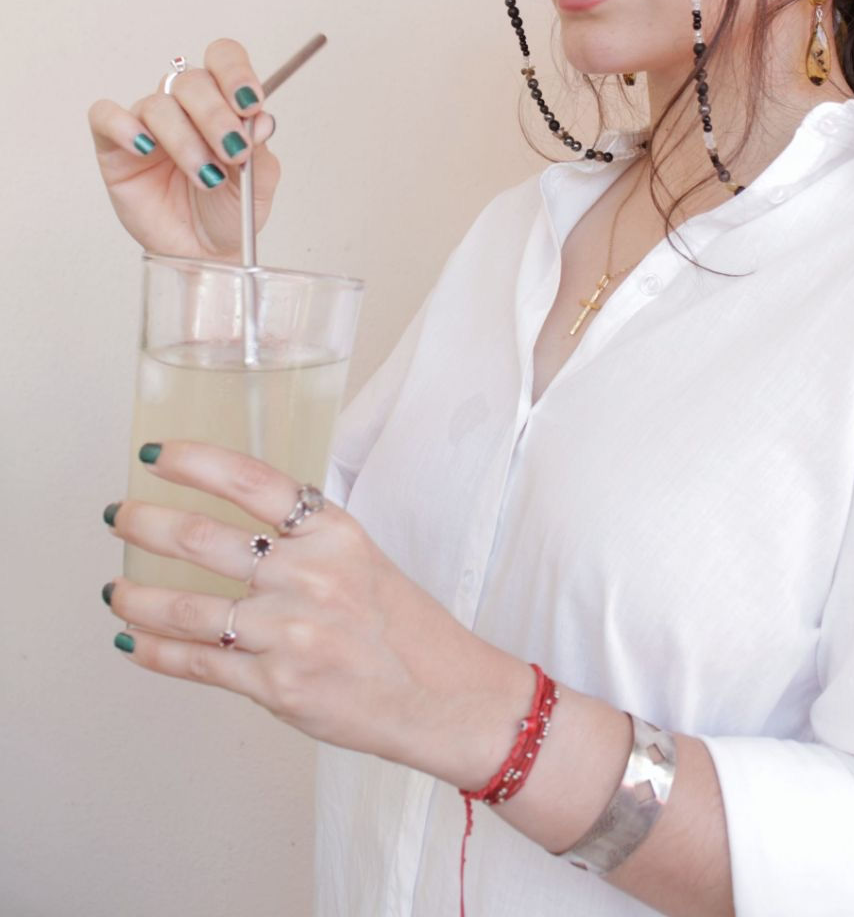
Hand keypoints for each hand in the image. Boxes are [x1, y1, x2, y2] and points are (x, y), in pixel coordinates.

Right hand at [88, 39, 280, 259]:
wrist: (202, 254)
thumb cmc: (228, 213)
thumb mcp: (257, 185)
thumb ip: (260, 151)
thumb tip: (260, 121)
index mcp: (222, 103)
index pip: (223, 59)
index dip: (235, 72)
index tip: (250, 103)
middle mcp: (185, 107)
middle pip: (193, 82)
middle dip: (215, 115)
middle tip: (232, 150)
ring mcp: (149, 124)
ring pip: (159, 105)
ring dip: (185, 140)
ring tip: (204, 175)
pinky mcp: (114, 146)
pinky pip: (105, 117)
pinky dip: (122, 126)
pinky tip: (144, 147)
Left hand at [103, 442, 533, 787]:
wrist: (443, 696)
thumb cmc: (400, 624)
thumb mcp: (360, 555)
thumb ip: (302, 536)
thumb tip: (230, 518)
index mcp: (332, 532)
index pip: (249, 479)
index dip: (192, 461)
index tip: (152, 453)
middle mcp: (308, 575)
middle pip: (203, 538)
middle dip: (145, 522)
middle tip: (118, 515)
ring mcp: (289, 633)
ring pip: (186, 607)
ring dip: (136, 594)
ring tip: (114, 588)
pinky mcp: (276, 687)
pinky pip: (198, 663)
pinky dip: (155, 650)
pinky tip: (132, 640)